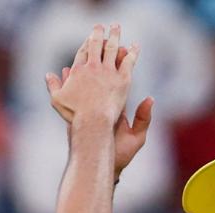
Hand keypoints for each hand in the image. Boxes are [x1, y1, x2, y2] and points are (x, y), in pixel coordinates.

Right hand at [44, 24, 137, 127]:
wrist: (92, 121)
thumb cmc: (74, 114)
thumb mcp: (57, 100)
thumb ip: (52, 86)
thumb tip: (48, 74)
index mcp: (78, 71)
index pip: (82, 52)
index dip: (86, 43)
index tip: (89, 36)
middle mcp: (93, 67)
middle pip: (96, 45)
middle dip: (98, 33)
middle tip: (101, 26)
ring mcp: (108, 72)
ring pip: (112, 48)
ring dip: (114, 35)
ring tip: (116, 27)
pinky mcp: (122, 79)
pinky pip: (128, 61)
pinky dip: (132, 52)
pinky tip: (135, 46)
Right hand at [52, 60, 152, 180]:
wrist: (104, 168)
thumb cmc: (121, 155)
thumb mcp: (137, 136)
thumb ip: (143, 118)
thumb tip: (150, 97)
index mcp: (116, 108)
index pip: (117, 83)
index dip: (120, 66)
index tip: (123, 50)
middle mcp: (102, 108)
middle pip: (101, 80)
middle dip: (102, 62)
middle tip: (104, 43)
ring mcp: (89, 112)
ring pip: (85, 86)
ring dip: (83, 68)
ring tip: (82, 52)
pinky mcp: (77, 119)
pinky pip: (71, 99)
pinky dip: (68, 85)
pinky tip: (64, 71)